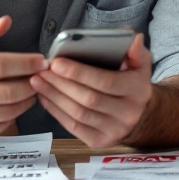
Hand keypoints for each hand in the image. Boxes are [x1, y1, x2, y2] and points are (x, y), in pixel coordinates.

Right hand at [0, 16, 44, 145]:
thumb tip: (6, 22)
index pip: (0, 66)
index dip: (26, 64)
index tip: (42, 61)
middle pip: (8, 92)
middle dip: (31, 84)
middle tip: (41, 76)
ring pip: (7, 111)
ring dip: (26, 100)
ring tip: (31, 89)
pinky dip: (11, 116)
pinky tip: (14, 104)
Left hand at [31, 33, 153, 148]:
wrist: (138, 116)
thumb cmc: (132, 83)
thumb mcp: (140, 65)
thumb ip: (136, 50)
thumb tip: (133, 38)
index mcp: (137, 91)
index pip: (106, 82)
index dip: (79, 73)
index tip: (56, 62)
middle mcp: (128, 114)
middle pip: (88, 99)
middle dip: (61, 84)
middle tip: (42, 71)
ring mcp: (113, 130)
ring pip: (78, 113)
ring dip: (54, 96)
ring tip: (37, 81)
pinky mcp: (99, 141)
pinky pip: (73, 126)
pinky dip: (55, 111)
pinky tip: (44, 97)